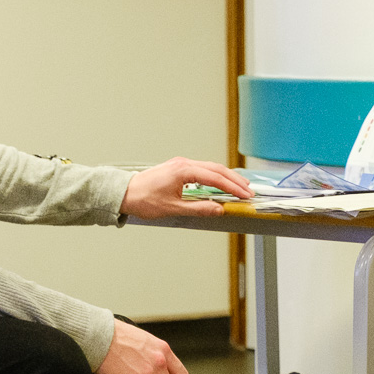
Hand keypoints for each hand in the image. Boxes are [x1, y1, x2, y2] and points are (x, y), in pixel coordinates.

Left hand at [121, 156, 252, 218]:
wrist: (124, 193)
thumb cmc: (144, 200)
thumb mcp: (173, 208)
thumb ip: (199, 208)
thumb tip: (219, 209)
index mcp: (183, 171)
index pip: (215, 178)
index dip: (232, 187)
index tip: (245, 195)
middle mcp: (183, 164)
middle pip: (216, 169)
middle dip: (234, 180)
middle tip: (248, 191)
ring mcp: (180, 164)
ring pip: (210, 168)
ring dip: (226, 177)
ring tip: (240, 187)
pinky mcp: (177, 168)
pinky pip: (202, 169)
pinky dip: (215, 176)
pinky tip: (221, 184)